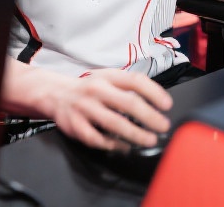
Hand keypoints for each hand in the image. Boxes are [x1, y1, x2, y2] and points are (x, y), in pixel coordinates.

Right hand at [47, 68, 173, 150]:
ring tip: (150, 140)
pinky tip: (125, 146)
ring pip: (115, 123)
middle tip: (163, 126)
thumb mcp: (108, 79)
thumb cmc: (90, 88)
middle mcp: (97, 90)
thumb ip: (128, 87)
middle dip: (150, 117)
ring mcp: (86, 109)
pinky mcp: (75, 126)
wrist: (55, 93)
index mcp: (109, 77)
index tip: (167, 105)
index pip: (135, 81)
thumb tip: (156, 101)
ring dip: (136, 134)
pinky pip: (98, 139)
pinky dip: (114, 145)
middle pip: (128, 103)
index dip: (154, 92)